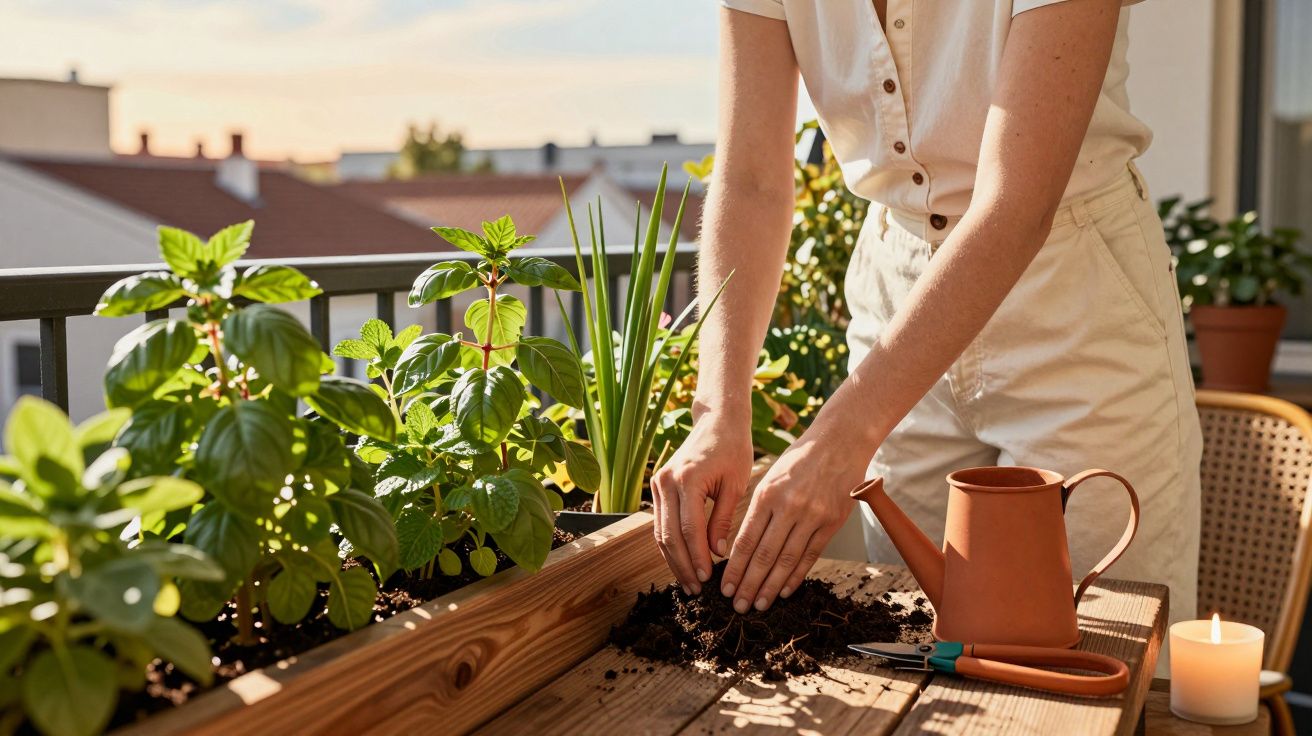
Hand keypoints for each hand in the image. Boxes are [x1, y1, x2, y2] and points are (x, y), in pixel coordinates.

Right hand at [650, 414, 753, 594]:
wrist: (717, 421)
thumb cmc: (733, 450)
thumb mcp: (736, 486)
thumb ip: (723, 521)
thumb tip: (717, 555)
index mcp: (688, 480)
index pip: (690, 530)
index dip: (698, 558)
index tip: (708, 580)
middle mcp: (667, 482)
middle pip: (669, 535)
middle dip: (683, 565)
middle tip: (696, 590)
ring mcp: (658, 483)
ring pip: (660, 532)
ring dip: (673, 559)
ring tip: (688, 582)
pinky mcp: (657, 485)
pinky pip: (660, 522)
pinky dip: (670, 544)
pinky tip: (682, 561)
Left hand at [721, 438, 862, 612]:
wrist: (840, 443)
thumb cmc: (800, 460)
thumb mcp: (771, 478)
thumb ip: (758, 510)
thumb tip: (741, 547)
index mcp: (767, 495)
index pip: (746, 541)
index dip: (734, 569)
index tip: (725, 588)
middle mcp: (789, 508)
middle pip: (764, 556)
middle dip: (749, 585)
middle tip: (738, 606)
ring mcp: (812, 517)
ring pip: (787, 560)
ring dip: (771, 587)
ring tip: (759, 605)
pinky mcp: (832, 523)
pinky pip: (810, 556)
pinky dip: (796, 576)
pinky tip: (784, 591)